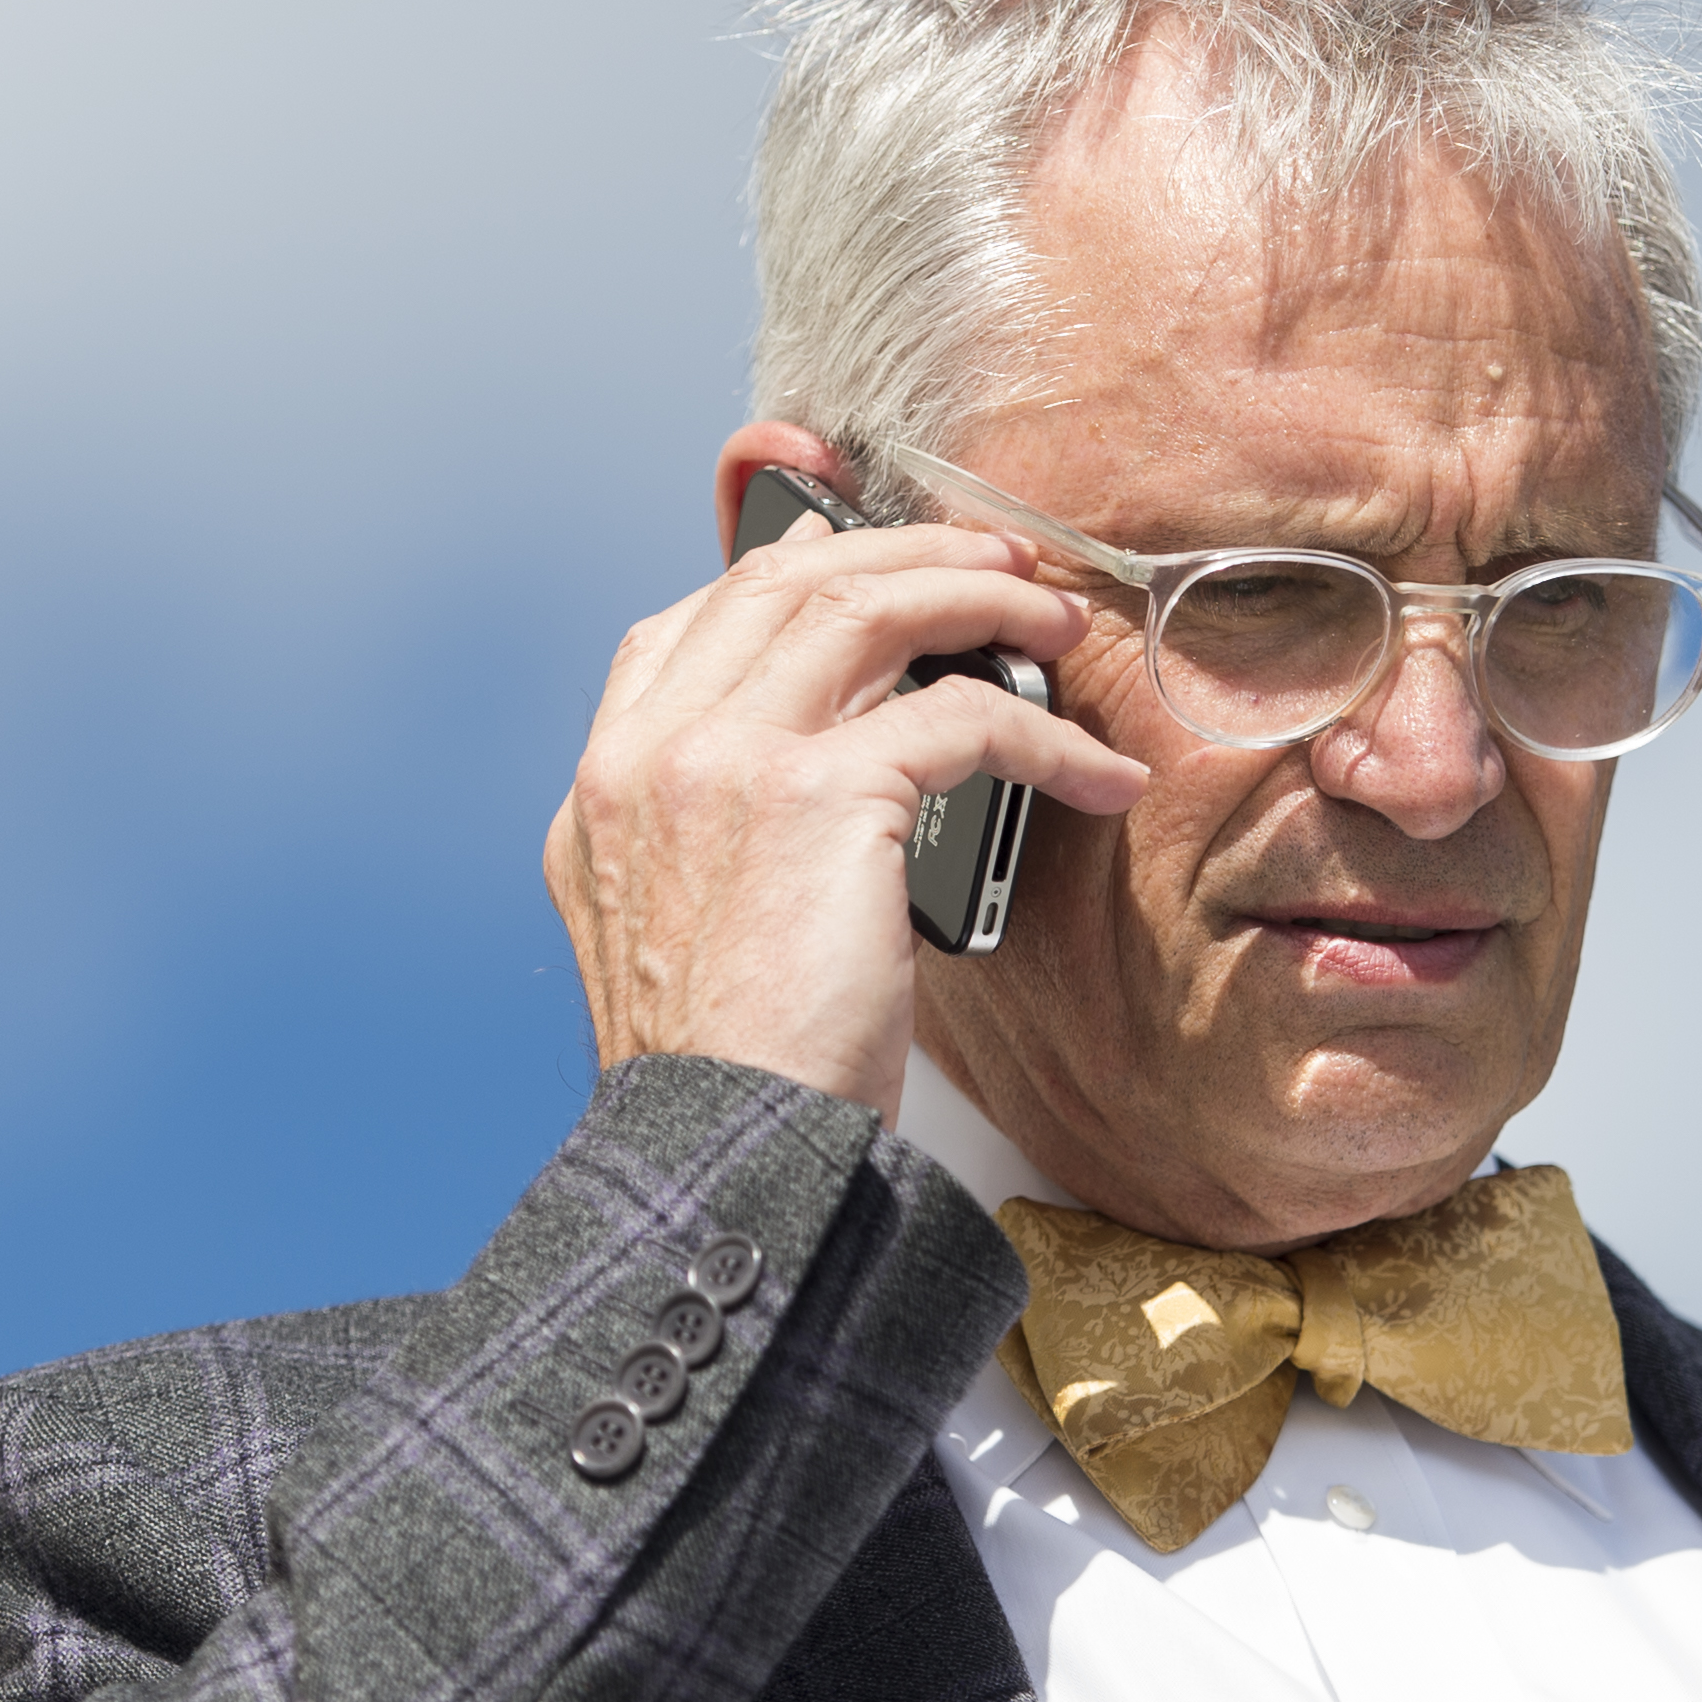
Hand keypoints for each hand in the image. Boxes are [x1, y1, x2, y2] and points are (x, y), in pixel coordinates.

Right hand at [545, 508, 1147, 1119]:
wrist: (721, 1147)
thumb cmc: (732, 1072)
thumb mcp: (680, 931)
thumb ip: (719, 832)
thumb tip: (834, 764)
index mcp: (606, 785)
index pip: (686, 623)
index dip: (785, 568)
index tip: (863, 558)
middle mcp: (649, 754)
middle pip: (784, 584)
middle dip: (906, 554)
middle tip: (997, 567)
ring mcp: (722, 761)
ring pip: (866, 609)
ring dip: (980, 599)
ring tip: (1056, 622)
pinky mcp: (815, 797)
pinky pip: (962, 718)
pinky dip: (1046, 739)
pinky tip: (1096, 775)